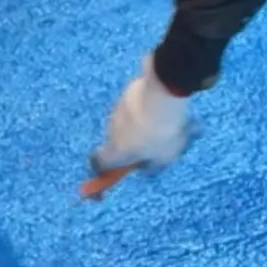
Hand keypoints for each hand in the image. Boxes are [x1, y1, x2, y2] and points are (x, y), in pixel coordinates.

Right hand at [91, 56, 191, 171]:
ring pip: (129, 123)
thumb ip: (152, 166)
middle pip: (118, 142)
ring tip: (168, 124)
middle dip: (134, 145)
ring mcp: (118, 110)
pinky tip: (165, 108)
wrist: (162, 94)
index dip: (105, 170)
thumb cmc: (161, 133)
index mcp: (115, 152)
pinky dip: (147, 110)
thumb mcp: (163, 159)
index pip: (99, 164)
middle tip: (156, 145)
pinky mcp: (128, 94)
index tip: (115, 172)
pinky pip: (137, 107)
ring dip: (144, 126)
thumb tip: (147, 166)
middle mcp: (111, 131)